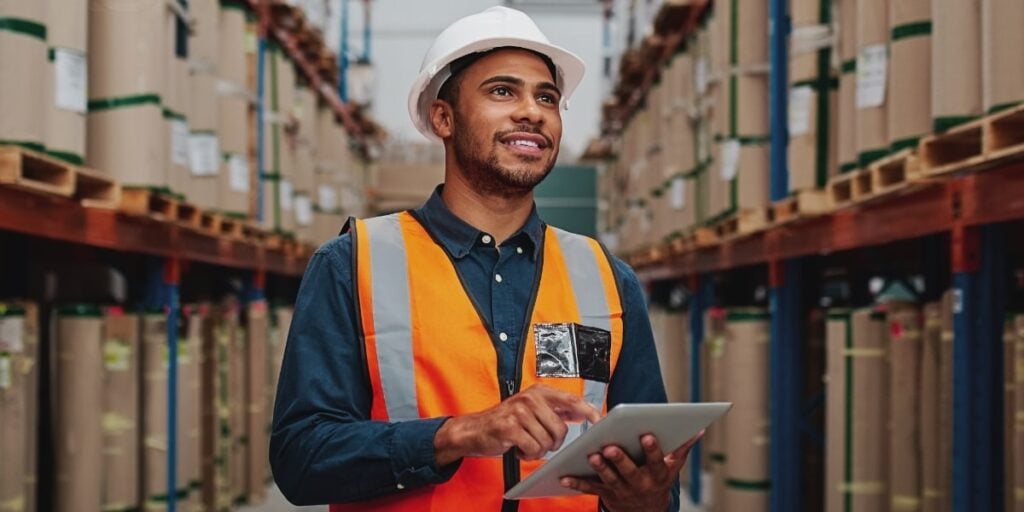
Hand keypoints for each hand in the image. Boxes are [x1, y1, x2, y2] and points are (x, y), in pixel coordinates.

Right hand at [433, 384, 601, 465]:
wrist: (474, 430)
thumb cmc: (505, 422)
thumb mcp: (532, 409)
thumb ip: (556, 409)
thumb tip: (584, 411)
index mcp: (539, 392)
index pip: (571, 401)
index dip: (588, 411)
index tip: (599, 420)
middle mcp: (530, 398)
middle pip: (560, 429)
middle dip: (553, 443)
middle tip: (539, 442)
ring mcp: (519, 411)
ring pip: (547, 441)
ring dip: (538, 449)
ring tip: (525, 442)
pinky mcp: (509, 426)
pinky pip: (533, 448)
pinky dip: (527, 454)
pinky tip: (518, 447)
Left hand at [559, 431, 703, 511]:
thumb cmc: (658, 481)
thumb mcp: (673, 468)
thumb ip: (682, 448)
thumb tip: (698, 428)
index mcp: (657, 475)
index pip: (656, 461)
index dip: (652, 449)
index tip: (647, 435)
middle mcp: (640, 484)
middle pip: (630, 471)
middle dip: (620, 459)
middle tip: (610, 446)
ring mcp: (622, 491)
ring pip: (609, 479)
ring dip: (600, 468)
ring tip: (591, 455)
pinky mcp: (606, 494)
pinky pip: (590, 488)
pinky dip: (577, 483)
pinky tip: (564, 476)